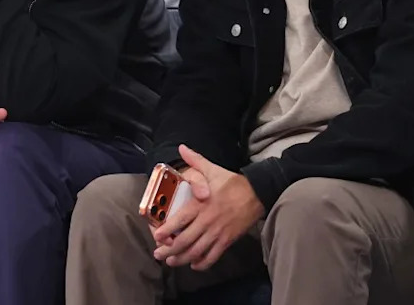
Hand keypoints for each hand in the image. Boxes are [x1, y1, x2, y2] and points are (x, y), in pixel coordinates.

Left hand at [152, 145, 264, 270]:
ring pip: (196, 251)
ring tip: (171, 262)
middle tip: (158, 254)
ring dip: (181, 259)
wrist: (257, 193)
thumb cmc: (232, 182)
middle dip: (169, 250)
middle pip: (184, 240)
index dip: (166, 231)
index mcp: (200, 203)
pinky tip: (194, 265)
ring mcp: (217, 232)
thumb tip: (181, 148)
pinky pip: (213, 256)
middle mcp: (207, 220)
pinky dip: (202, 263)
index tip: (157, 236)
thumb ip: (195, 160)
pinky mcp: (227, 240)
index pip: (179, 220)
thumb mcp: (212, 169)